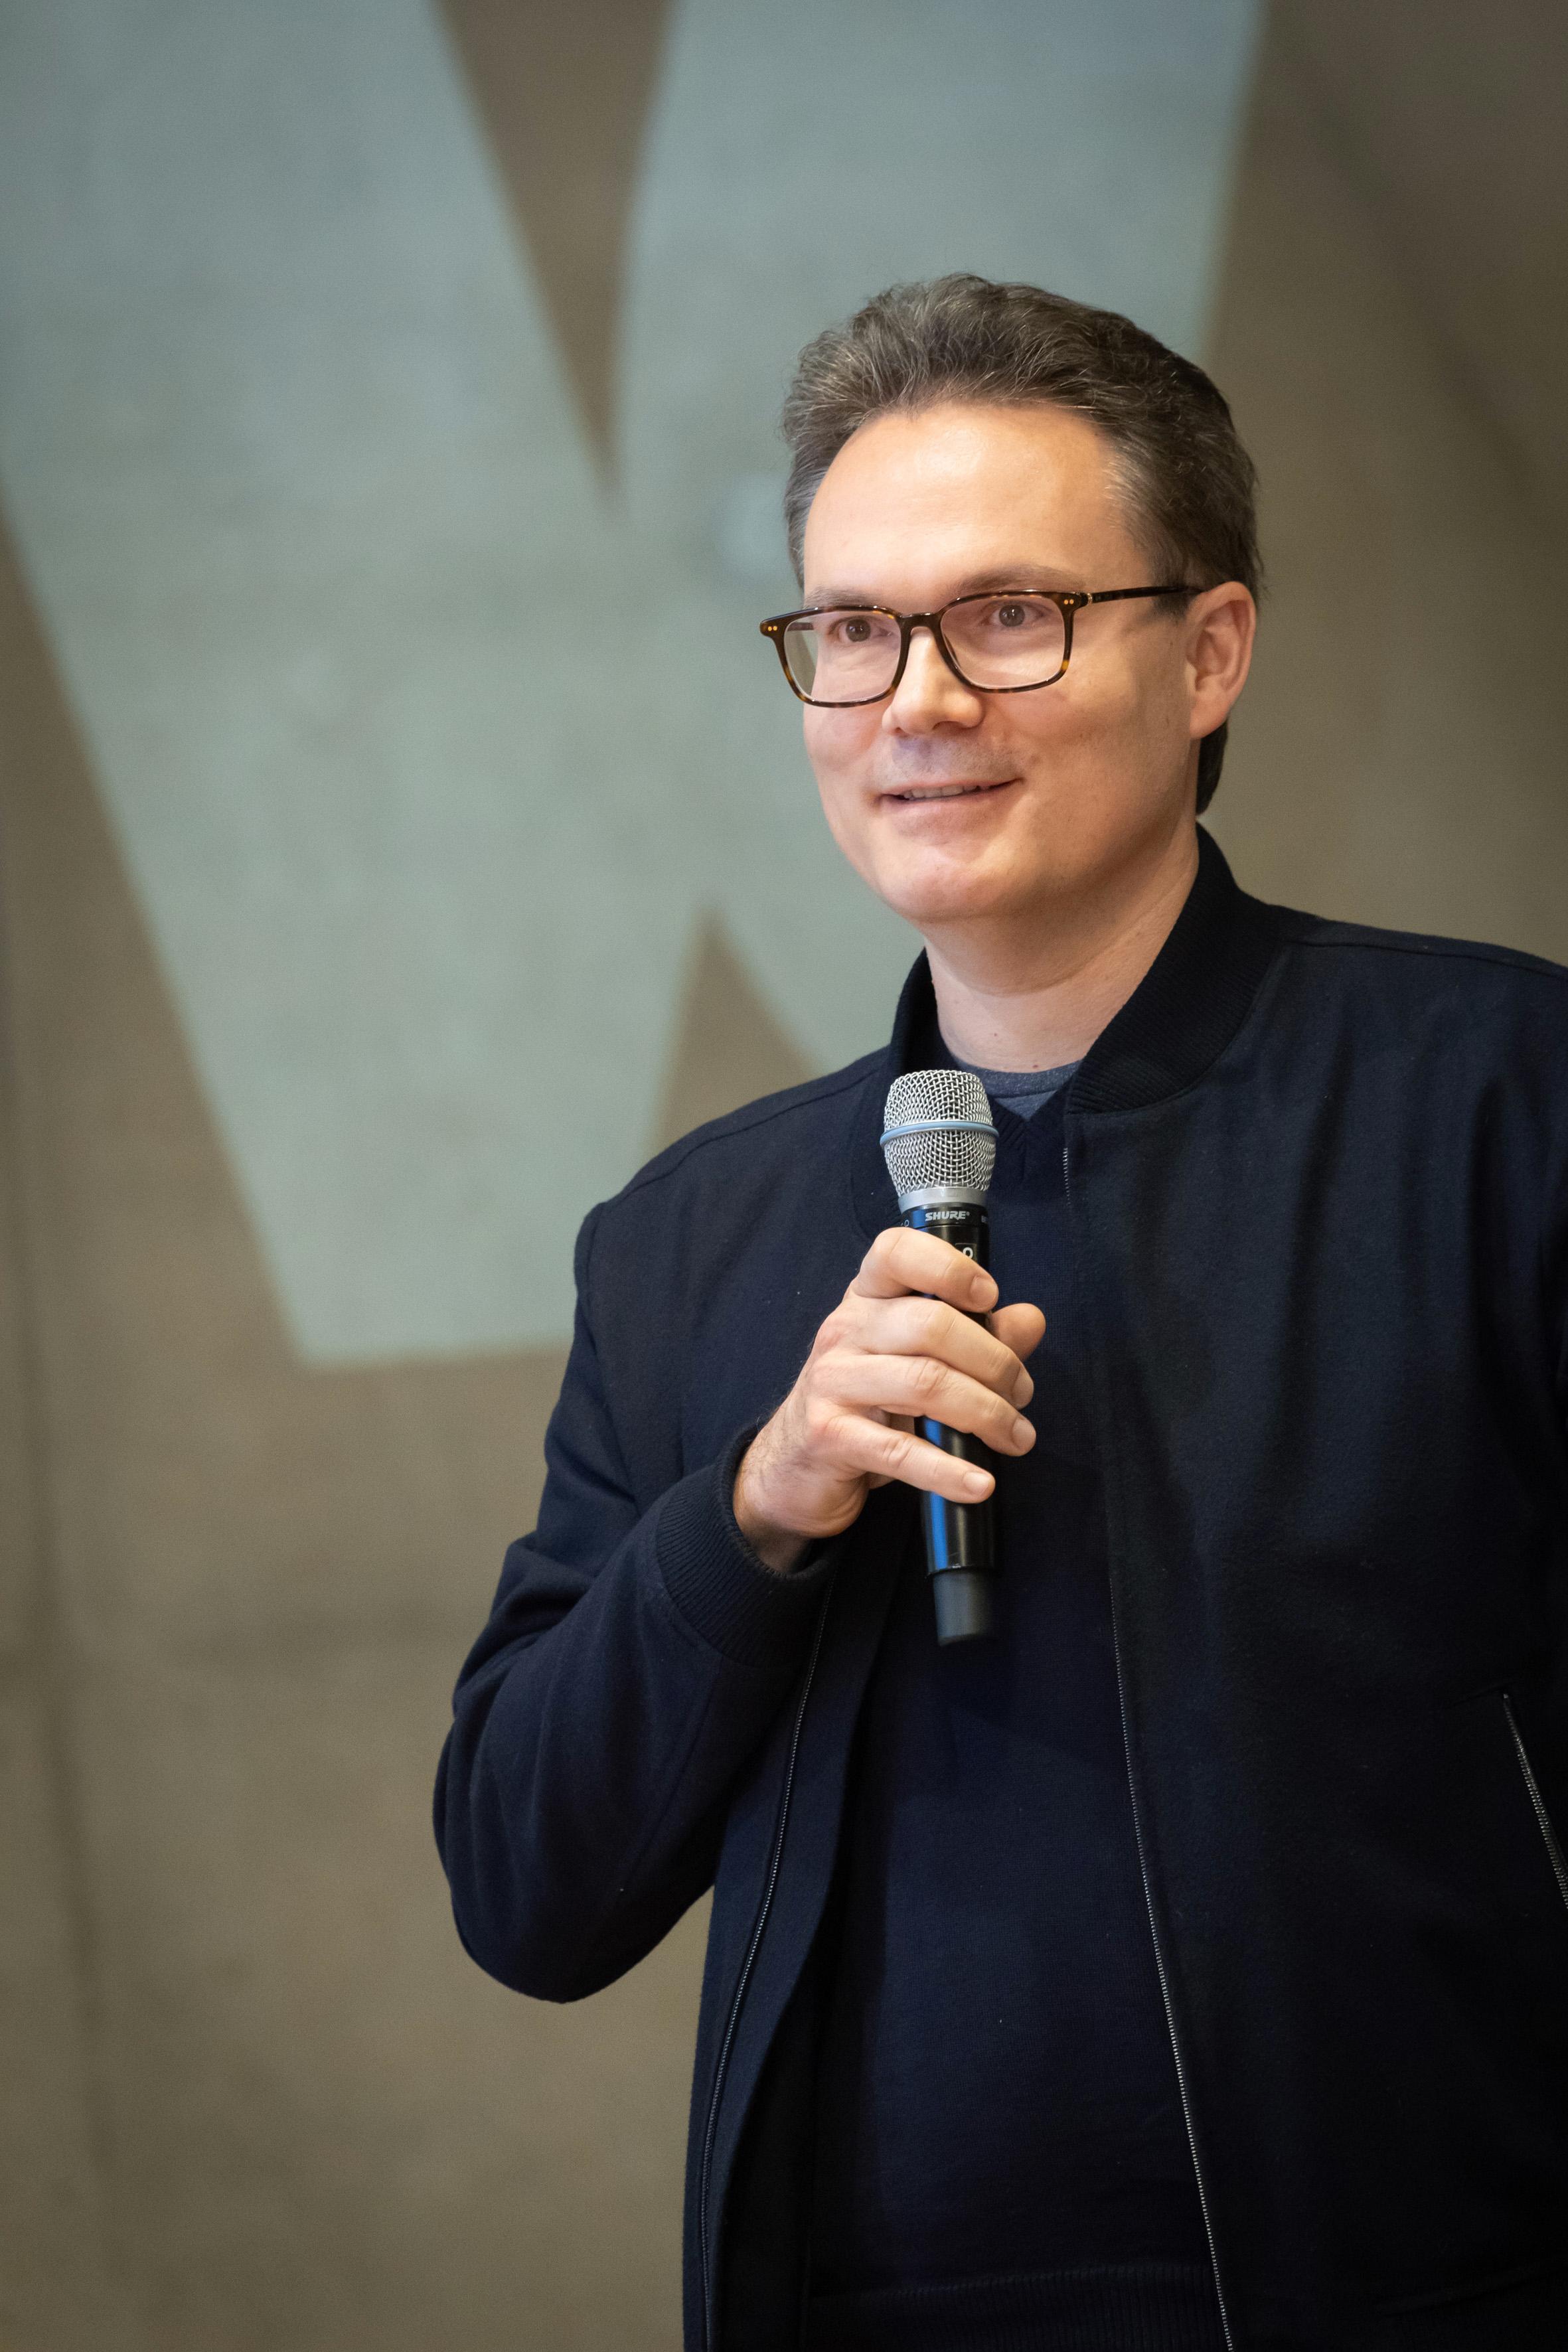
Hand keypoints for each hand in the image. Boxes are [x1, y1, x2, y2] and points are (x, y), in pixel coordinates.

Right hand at [733, 1226, 1045, 1572]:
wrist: (796, 1467)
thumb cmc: (865, 1404)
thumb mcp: (917, 1360)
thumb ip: (978, 1337)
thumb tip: (1030, 1319)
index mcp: (867, 1300)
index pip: (896, 1253)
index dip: (948, 1267)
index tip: (989, 1296)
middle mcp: (845, 1331)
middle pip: (931, 1324)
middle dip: (995, 1362)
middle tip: (1021, 1393)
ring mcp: (833, 1382)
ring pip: (925, 1384)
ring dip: (987, 1414)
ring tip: (1014, 1436)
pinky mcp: (829, 1436)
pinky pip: (901, 1451)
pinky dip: (949, 1470)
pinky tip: (979, 1483)